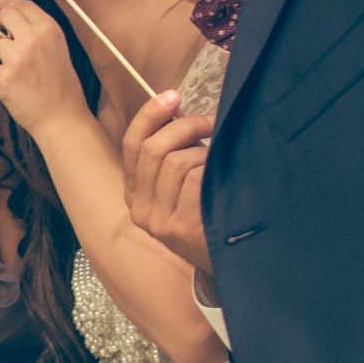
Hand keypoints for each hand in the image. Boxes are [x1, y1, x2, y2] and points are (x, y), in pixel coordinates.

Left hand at [0, 0, 89, 128]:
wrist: (62, 118)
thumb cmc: (62, 86)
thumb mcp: (59, 48)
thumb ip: (38, 29)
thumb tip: (9, 6)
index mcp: (50, 30)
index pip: (22, 4)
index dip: (10, 4)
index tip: (3, 5)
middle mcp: (33, 40)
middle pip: (3, 15)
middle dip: (0, 23)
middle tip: (4, 36)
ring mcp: (16, 58)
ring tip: (8, 61)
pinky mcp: (3, 78)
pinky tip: (8, 82)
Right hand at [121, 93, 213, 276]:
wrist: (231, 266)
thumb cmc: (210, 217)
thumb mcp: (181, 187)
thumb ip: (173, 154)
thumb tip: (177, 111)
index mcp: (135, 195)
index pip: (132, 145)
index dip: (150, 116)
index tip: (172, 95)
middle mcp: (140, 209)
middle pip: (154, 149)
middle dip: (186, 127)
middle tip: (210, 125)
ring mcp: (159, 221)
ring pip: (177, 162)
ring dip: (204, 154)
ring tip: (218, 164)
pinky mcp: (181, 228)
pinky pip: (195, 180)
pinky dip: (212, 172)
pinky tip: (222, 182)